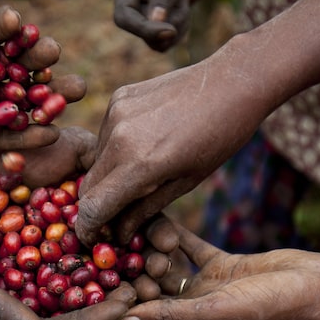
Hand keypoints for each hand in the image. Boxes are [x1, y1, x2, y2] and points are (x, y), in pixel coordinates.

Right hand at [0, 127, 144, 319]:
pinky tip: (106, 240)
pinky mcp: (16, 261)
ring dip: (100, 285)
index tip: (124, 306)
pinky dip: (81, 259)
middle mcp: (6, 314)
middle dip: (104, 309)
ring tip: (133, 266)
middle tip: (140, 287)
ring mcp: (12, 287)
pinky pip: (55, 266)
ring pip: (67, 296)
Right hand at [75, 48, 267, 245]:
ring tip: (143, 169)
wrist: (231, 82)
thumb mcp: (186, 182)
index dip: (89, 228)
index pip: (92, 207)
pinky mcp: (118, 97)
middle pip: (88, 185)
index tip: (96, 237)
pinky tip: (145, 140)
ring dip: (109, 174)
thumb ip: (146, 209)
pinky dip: (117, 147)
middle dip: (98, 204)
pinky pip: (105, 134)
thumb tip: (119, 234)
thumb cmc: (219, 139)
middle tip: (119, 213)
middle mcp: (118, 138)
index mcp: (139, 165)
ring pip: (96, 160)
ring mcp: (115, 114)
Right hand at [113, 0, 250, 50]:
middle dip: (169, 22)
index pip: (123, 15)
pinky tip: (185, 8)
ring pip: (153, 39)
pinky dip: (179, 31)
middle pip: (139, 30)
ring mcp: (142, 10)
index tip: (171, 31)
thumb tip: (154, 20)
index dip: (144, 29)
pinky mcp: (154, 21)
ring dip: (177, 25)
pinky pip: (163, 42)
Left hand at [115, 219, 319, 319]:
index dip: (112, 314)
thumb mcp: (219, 312)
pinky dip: (173, 236)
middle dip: (127, 274)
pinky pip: (190, 249)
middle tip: (105, 249)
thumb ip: (172, 316)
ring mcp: (208, 287)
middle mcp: (194, 310)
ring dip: (148, 251)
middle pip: (147, 294)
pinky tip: (155, 217)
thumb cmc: (274, 310)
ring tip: (128, 230)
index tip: (90, 289)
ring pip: (166, 268)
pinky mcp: (223, 265)